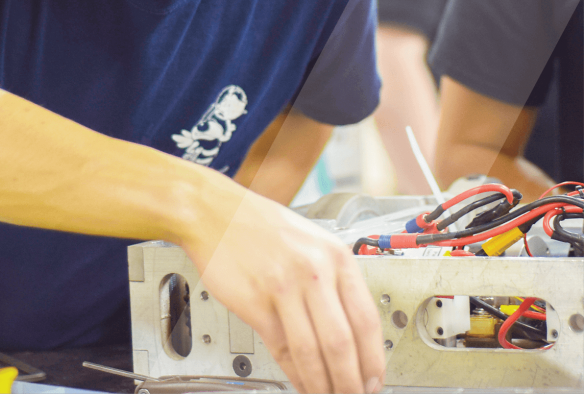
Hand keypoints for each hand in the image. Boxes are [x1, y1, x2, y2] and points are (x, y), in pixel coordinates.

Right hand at [182, 187, 384, 393]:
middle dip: (351, 382)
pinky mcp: (256, 302)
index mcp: (334, 254)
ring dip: (323, 386)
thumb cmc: (259, 224)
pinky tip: (299, 383)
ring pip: (313, 353)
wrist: (214, 212)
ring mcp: (284, 286)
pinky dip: (294, 375)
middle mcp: (314, 270)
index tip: (374, 381)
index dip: (373, 360)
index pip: (366, 319)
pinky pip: (282, 349)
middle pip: (343, 344)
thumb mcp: (309, 241)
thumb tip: (351, 332)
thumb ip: (331, 280)